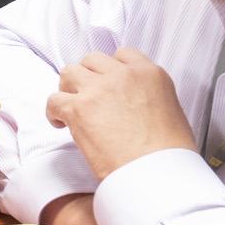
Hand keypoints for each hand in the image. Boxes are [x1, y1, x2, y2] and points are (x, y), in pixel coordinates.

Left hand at [43, 47, 192, 181]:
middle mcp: (124, 75)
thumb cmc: (168, 152)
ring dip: (68, 89)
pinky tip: (62, 125)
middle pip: (92, 60)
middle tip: (86, 97)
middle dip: (87, 77)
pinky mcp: (78, 109)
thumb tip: (133, 104)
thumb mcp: (170, 110)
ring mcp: (99, 89)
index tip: (106, 83)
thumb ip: (148, 96)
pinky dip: (54, 112)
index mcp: (150, 74)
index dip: (110, 70)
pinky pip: (54, 100)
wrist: (156, 171)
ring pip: (69, 72)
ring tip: (72, 108)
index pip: (122, 54)